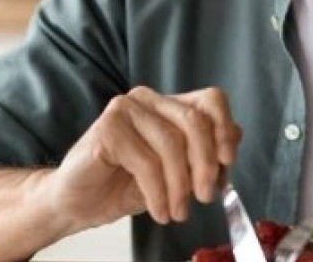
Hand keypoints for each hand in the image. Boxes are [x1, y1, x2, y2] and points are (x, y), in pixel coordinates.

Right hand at [46, 86, 243, 230]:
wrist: (77, 202)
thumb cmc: (124, 185)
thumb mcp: (175, 173)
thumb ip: (203, 154)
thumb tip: (235, 139)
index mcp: (169, 105)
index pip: (211, 101)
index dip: (224, 128)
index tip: (228, 162)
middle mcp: (148, 99)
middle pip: (195, 122)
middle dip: (205, 166)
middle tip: (205, 198)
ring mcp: (125, 109)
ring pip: (172, 144)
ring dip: (180, 187)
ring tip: (177, 212)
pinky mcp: (107, 129)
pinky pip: (147, 162)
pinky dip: (158, 193)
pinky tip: (158, 210)